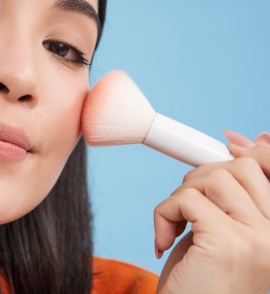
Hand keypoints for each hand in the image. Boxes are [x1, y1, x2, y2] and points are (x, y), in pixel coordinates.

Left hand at [154, 131, 269, 293]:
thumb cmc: (200, 282)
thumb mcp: (220, 231)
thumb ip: (230, 196)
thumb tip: (236, 144)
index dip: (253, 151)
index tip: (227, 143)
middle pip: (240, 167)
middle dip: (201, 178)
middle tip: (185, 209)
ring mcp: (258, 239)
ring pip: (213, 177)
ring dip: (180, 197)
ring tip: (177, 227)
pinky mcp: (227, 243)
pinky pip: (186, 199)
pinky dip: (163, 214)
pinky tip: (164, 241)